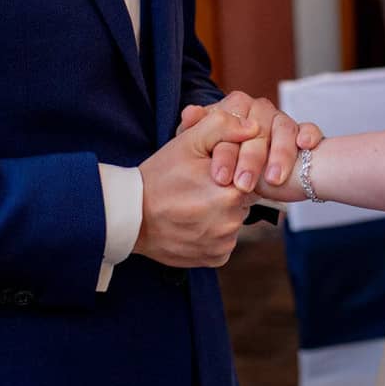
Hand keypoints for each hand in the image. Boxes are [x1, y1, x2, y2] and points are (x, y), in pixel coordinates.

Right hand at [133, 107, 263, 266]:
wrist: (130, 216)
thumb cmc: (159, 176)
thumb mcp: (188, 142)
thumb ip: (224, 127)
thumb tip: (254, 127)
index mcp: (233, 191)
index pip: (248, 175)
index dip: (228, 171)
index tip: (207, 173)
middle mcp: (233, 221)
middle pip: (243, 200)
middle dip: (225, 192)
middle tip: (196, 188)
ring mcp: (224, 243)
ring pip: (233, 221)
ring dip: (220, 214)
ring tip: (192, 206)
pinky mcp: (216, 258)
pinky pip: (223, 242)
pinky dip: (212, 234)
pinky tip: (192, 224)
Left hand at [181, 92, 321, 194]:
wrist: (251, 178)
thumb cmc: (224, 165)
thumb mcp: (202, 149)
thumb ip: (195, 130)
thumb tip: (189, 112)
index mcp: (233, 107)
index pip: (229, 123)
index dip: (225, 152)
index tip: (220, 178)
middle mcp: (258, 110)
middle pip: (257, 129)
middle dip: (251, 159)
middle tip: (243, 184)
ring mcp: (281, 120)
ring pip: (283, 130)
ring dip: (280, 154)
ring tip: (272, 180)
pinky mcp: (303, 133)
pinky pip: (309, 128)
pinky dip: (308, 134)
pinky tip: (304, 145)